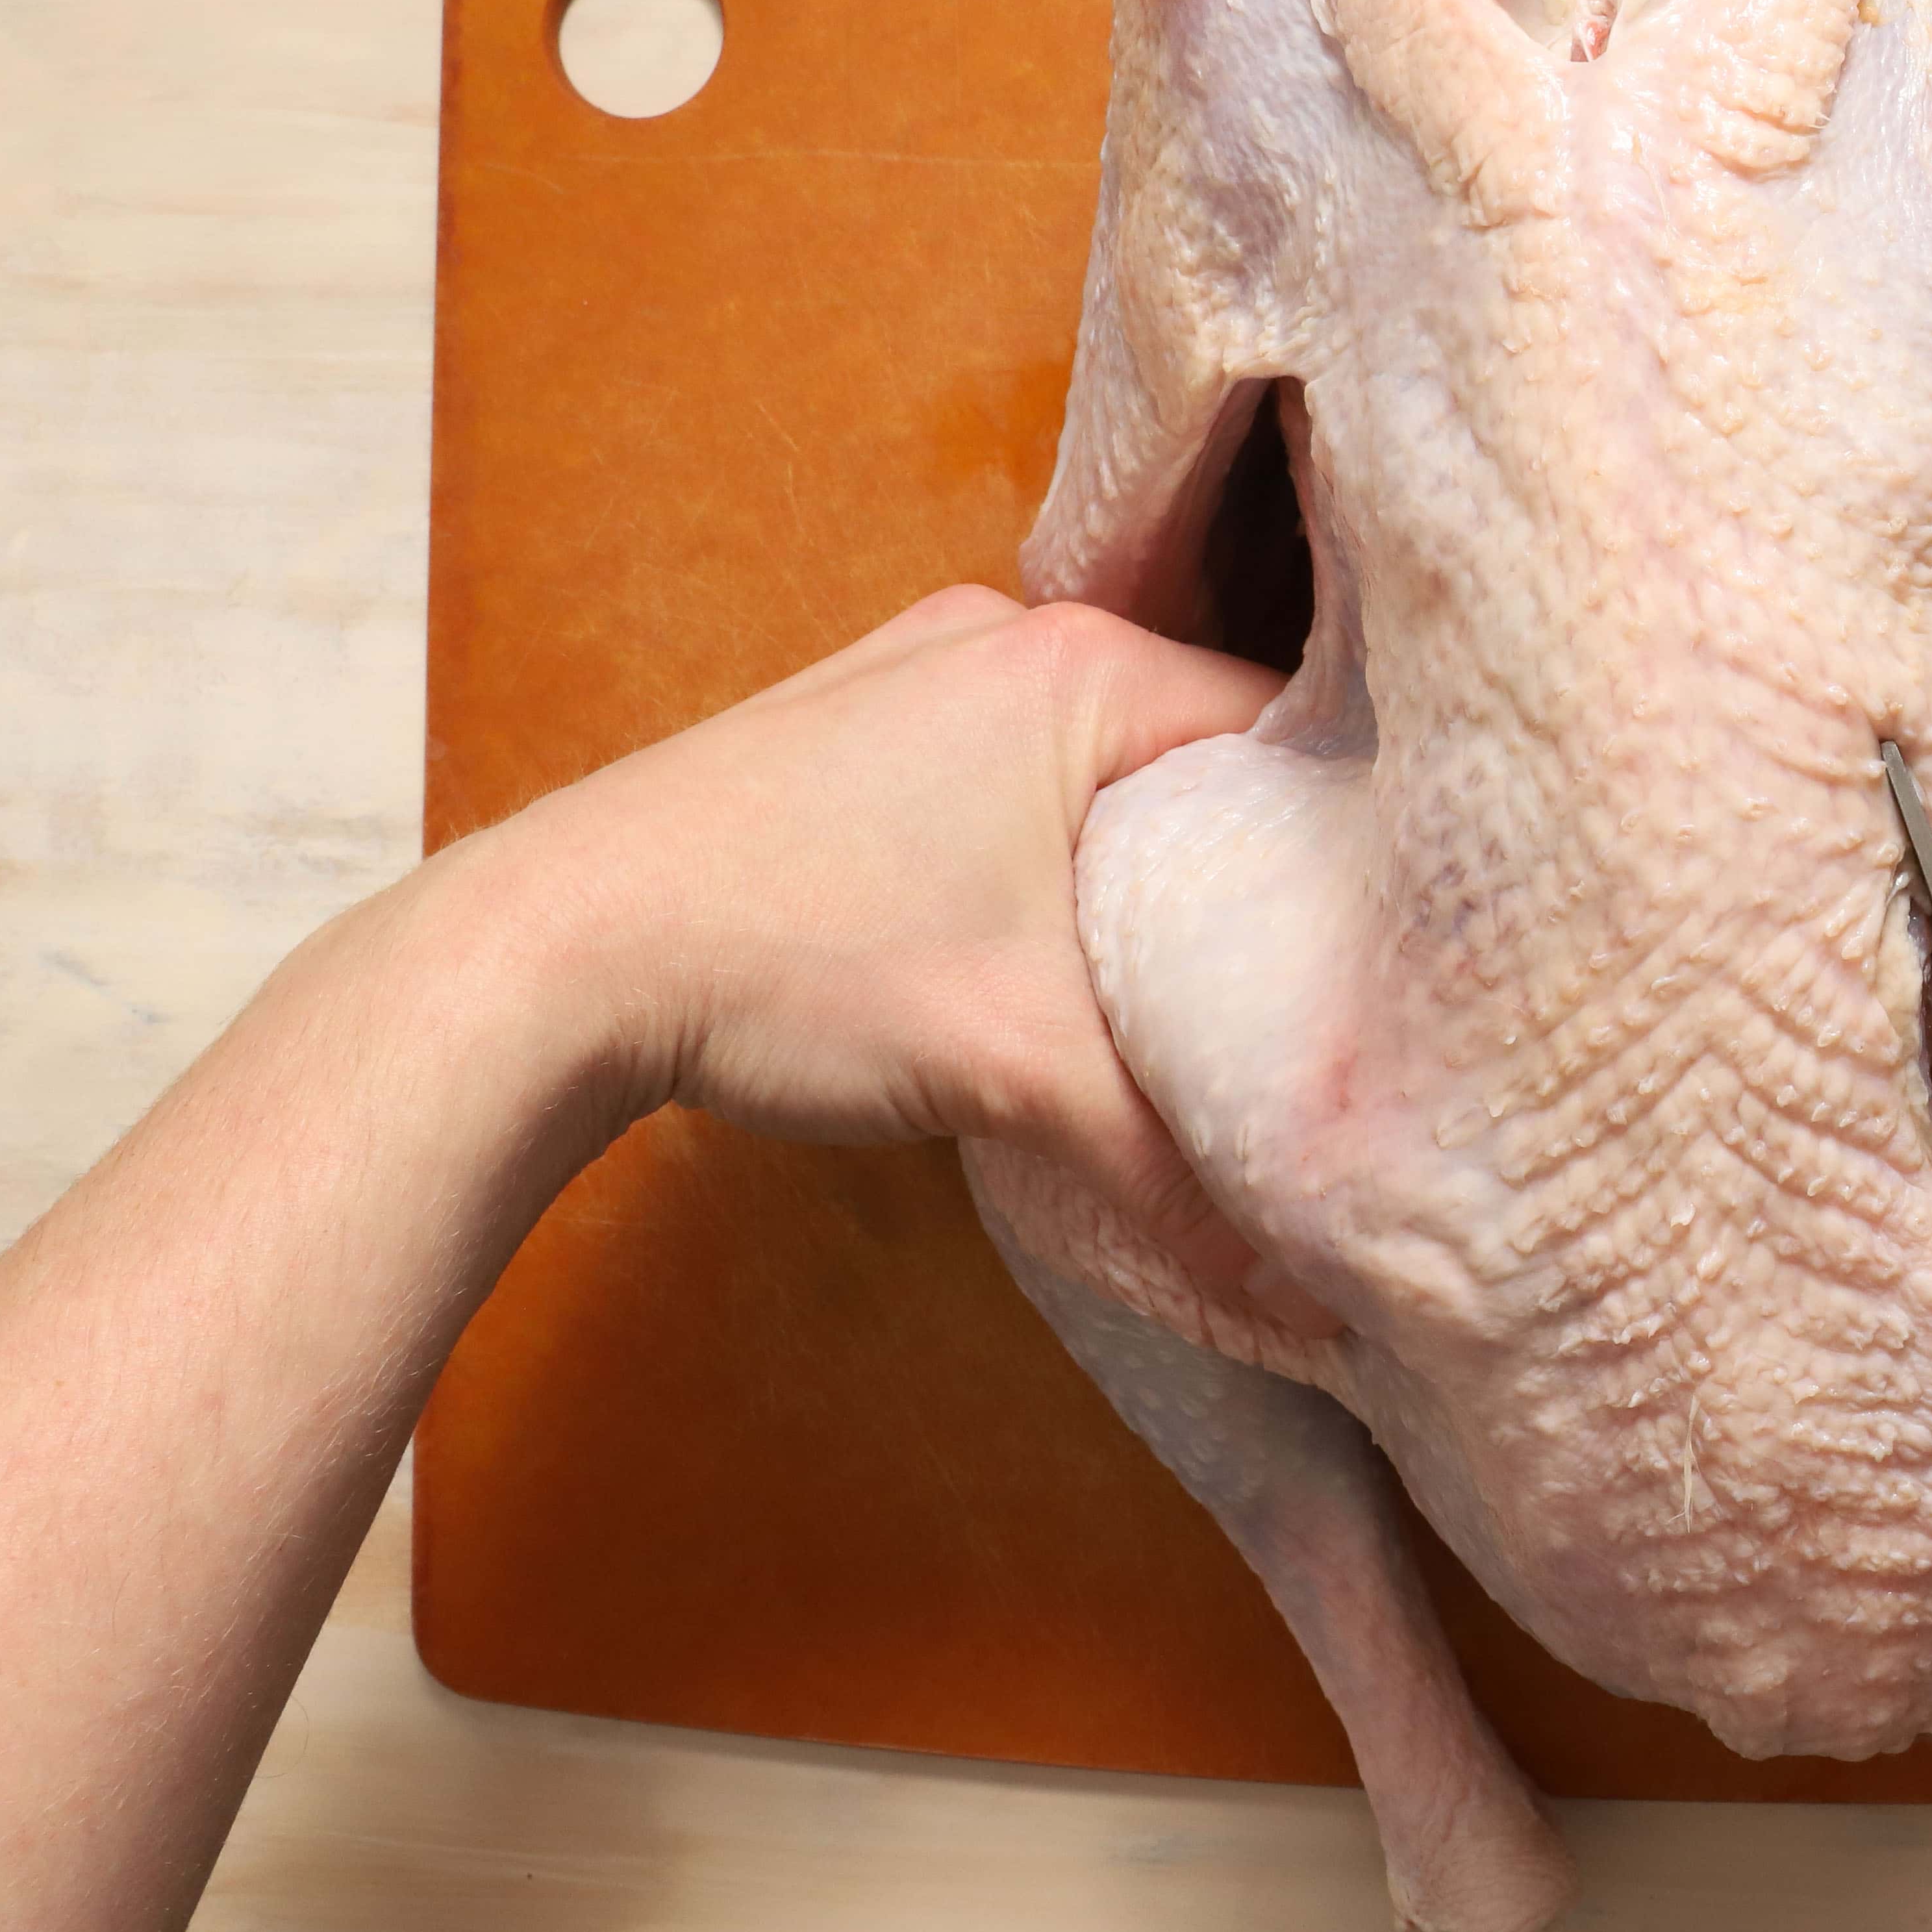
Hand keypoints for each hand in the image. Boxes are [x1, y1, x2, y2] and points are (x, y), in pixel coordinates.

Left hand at [460, 585, 1278, 1284]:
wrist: (548, 957)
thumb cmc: (793, 963)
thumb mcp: (1023, 1076)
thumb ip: (1182, 1176)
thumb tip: (1314, 1299)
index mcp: (1084, 663)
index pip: (1292, 739)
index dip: (1348, 855)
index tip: (1383, 961)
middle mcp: (1011, 632)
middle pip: (1200, 756)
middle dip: (1241, 872)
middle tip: (1295, 990)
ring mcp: (921, 670)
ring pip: (1102, 773)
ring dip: (1137, 871)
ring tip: (1178, 983)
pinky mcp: (855, 728)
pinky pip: (1014, 777)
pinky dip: (1050, 856)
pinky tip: (1046, 948)